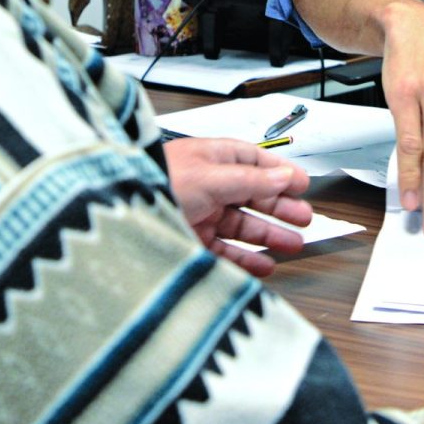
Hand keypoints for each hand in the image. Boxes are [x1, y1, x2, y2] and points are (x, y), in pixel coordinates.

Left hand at [163, 136, 312, 276]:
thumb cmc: (156, 180)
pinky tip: (264, 263)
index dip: (280, 173)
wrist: (119, 213)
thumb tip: (283, 176)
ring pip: (244, 225)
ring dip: (270, 234)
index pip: (255, 163)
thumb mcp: (210, 175)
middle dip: (281, 206)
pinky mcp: (193, 241)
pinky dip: (247, 258)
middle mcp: (208, 186)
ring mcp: (201, 214)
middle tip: (304, 217)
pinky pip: (227, 251)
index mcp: (213, 159)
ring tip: (293, 243)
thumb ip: (250, 179)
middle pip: (254, 196)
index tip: (303, 184)